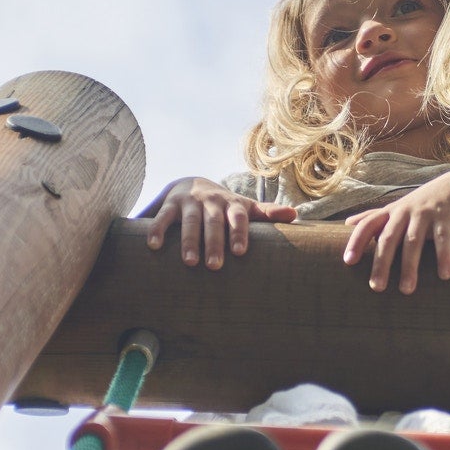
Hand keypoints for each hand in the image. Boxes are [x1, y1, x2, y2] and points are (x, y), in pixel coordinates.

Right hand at [140, 178, 297, 268]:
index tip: (240, 252)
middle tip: (214, 266)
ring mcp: (190, 202)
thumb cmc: (224, 205)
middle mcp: (211, 201)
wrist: (191, 183)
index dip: (239, 233)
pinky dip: (157, 230)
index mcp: (232, 204)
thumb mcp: (246, 207)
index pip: (238, 218)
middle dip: (214, 243)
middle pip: (213, 223)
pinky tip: (153, 247)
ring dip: (189, 241)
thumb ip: (268, 212)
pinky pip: (163, 217)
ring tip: (190, 262)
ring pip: (189, 222)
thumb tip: (295, 216)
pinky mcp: (170, 204)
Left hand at [342, 169, 449, 293]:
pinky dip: (444, 257)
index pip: (367, 225)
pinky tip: (444, 276)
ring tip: (406, 290)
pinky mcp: (445, 217)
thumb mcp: (397, 208)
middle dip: (381, 263)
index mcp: (390, 212)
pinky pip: (442, 239)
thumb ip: (374, 216)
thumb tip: (347, 223)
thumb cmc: (423, 203)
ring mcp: (425, 213)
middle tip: (376, 287)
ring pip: (413, 241)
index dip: (356, 241)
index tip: (348, 262)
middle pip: (388, 238)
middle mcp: (404, 211)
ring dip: (410, 266)